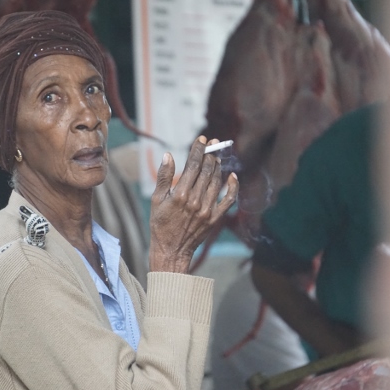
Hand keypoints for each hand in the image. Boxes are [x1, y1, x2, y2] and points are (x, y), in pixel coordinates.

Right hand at [149, 136, 238, 272]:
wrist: (171, 249)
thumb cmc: (160, 224)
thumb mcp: (156, 200)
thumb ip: (164, 177)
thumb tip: (168, 155)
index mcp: (181, 195)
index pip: (193, 166)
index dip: (198, 150)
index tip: (201, 139)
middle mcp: (196, 201)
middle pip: (206, 171)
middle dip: (210, 154)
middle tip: (212, 142)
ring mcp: (208, 210)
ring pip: (217, 181)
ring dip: (218, 166)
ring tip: (216, 156)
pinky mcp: (215, 218)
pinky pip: (228, 200)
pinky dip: (232, 187)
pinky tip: (232, 176)